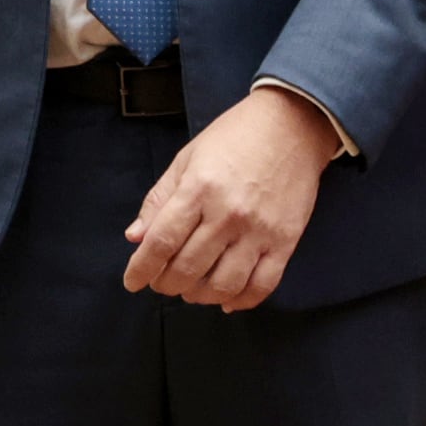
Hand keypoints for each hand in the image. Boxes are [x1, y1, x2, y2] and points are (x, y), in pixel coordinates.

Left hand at [122, 88, 338, 311]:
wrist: (292, 124)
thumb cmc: (233, 137)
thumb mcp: (187, 158)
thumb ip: (159, 200)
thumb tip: (135, 238)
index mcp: (198, 188)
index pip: (162, 241)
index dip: (141, 268)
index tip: (133, 282)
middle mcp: (227, 213)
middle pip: (188, 269)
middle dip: (166, 284)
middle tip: (162, 282)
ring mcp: (259, 230)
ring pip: (223, 284)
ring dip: (199, 296)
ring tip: (191, 290)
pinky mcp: (285, 241)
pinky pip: (262, 285)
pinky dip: (241, 301)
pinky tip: (226, 299)